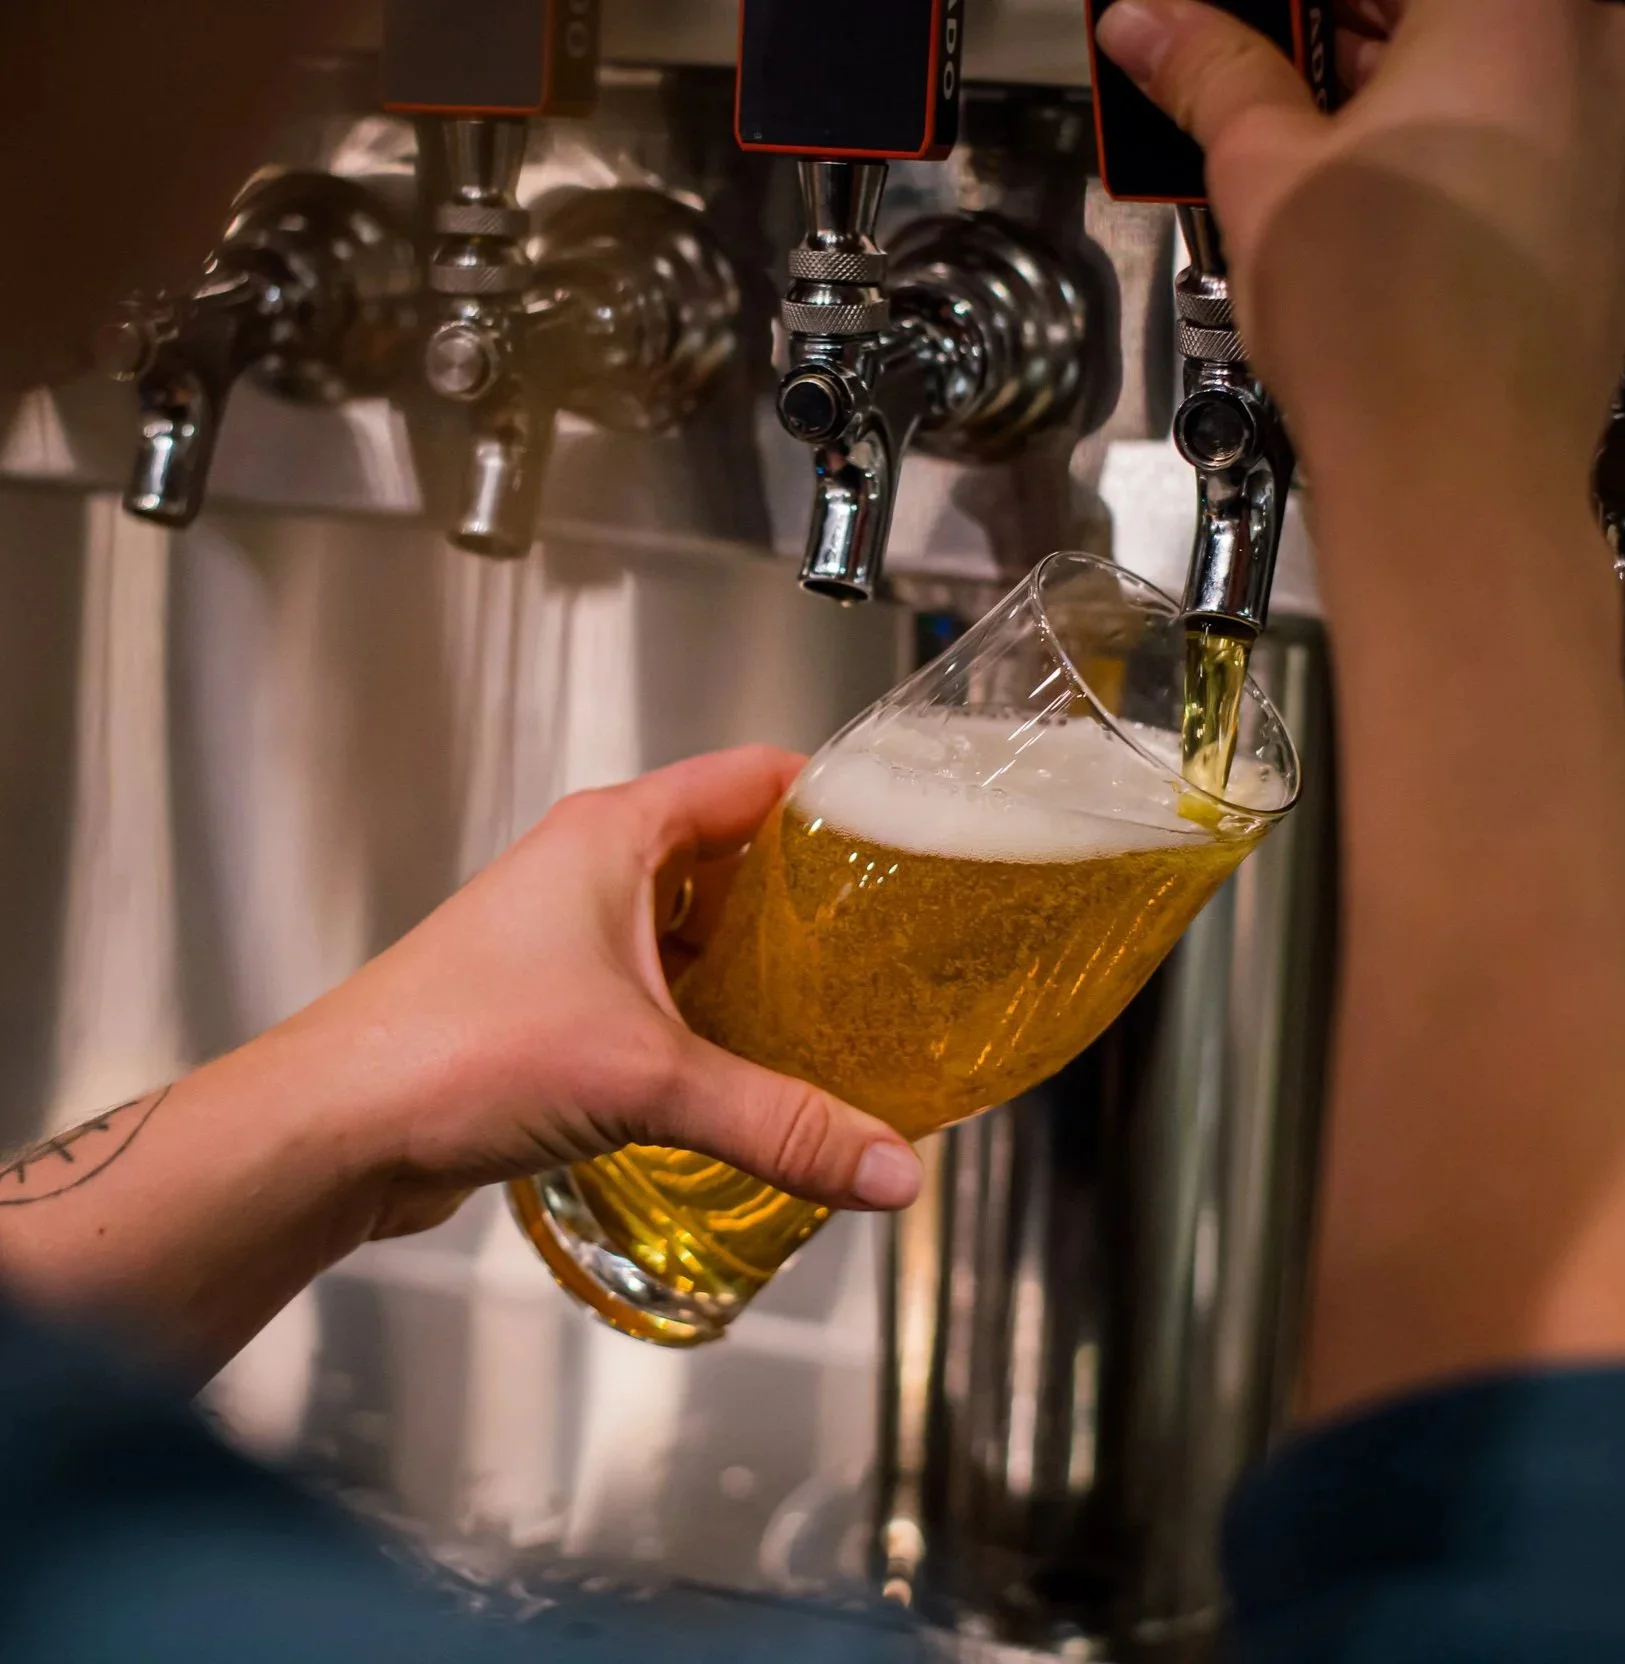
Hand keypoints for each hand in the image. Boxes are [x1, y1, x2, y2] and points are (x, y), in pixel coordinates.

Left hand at [0, 747, 920, 1377]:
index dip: (832, 797)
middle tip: (887, 946)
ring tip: (839, 1014)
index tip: (903, 837)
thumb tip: (892, 1168)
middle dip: (808, 900)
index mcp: (616, 834)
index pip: (752, 777)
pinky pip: (658, 991)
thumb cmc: (454, 1054)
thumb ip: (780, 1124)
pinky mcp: (553, 1001)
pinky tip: (755, 1070)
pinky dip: (710, 1019)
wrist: (331, 1131)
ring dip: (757, 969)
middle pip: (730, 856)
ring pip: (693, 931)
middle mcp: (592, 870)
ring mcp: (568, 936)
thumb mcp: (646, 1079)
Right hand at [1098, 0, 1624, 521]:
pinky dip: (1450, 143)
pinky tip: (1376, 209)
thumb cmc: (1382, 332)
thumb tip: (1150, 23)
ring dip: (1391, 88)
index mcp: (1515, 1)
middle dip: (1338, 35)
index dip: (1292, 14)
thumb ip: (1211, 74)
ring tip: (1304, 156)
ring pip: (1489, 63)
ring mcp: (1622, 129)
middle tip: (1252, 86)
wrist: (1461, 477)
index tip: (1242, 42)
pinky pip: (1527, 132)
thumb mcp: (1264, 178)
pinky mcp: (1614, 208)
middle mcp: (1597, 42)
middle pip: (1443, 6)